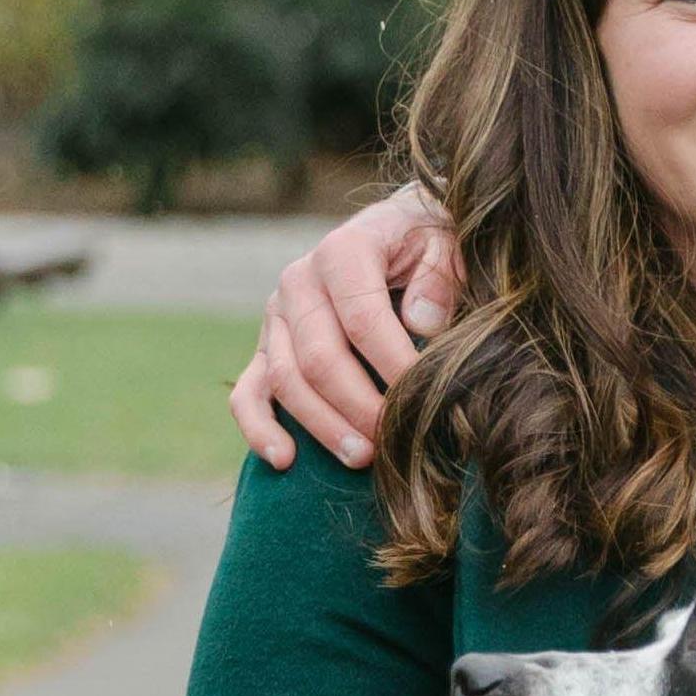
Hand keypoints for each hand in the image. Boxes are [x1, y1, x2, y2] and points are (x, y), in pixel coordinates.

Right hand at [229, 185, 465, 468]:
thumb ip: (439, 277)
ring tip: (364, 458)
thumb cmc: (431, 248)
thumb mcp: (448, 245)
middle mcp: (299, 281)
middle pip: (320, 358)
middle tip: (396, 442)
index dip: (393, 365)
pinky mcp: (266, 348)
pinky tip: (285, 460)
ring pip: (285, 380)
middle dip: (360, 407)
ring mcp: (276, 316)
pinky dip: (259, 428)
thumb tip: (422, 323)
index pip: (362, 319)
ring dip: (323, 426)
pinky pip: (247, 392)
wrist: (401, 235)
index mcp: (343, 249)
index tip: (426, 401)